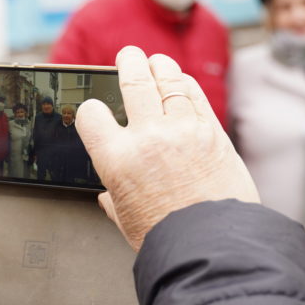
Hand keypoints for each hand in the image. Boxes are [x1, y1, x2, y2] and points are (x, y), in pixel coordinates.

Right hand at [76, 46, 259, 250]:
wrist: (213, 248)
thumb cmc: (168, 239)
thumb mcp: (126, 219)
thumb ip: (115, 199)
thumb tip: (110, 195)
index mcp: (117, 160)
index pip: (91, 114)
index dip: (91, 110)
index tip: (96, 110)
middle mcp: (149, 137)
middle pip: (133, 81)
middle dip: (128, 62)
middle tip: (128, 57)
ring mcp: (184, 130)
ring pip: (168, 80)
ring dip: (159, 66)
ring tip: (155, 62)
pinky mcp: (213, 132)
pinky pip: (195, 95)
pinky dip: (185, 83)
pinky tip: (181, 81)